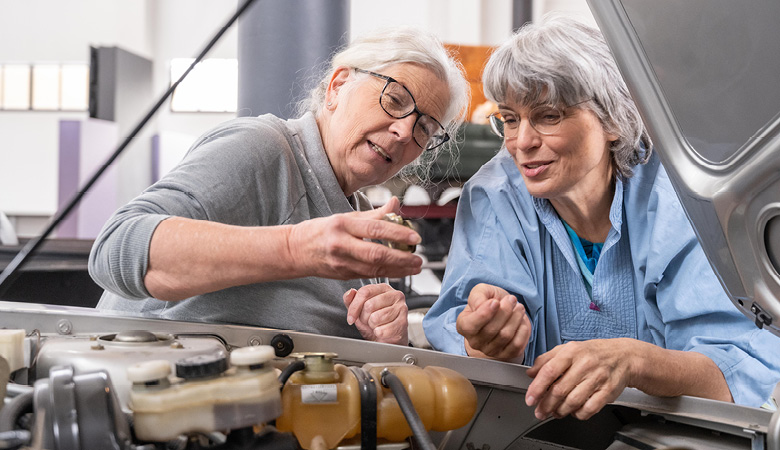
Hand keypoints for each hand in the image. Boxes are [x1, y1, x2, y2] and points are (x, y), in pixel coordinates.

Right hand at [287, 197, 422, 279]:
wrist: (295, 251)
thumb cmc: (320, 231)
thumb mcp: (344, 216)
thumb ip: (372, 213)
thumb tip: (395, 204)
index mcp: (342, 225)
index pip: (375, 229)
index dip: (397, 234)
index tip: (415, 237)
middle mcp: (341, 245)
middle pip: (376, 254)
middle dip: (401, 259)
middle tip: (418, 259)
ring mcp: (341, 263)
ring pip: (375, 269)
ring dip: (398, 270)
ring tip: (414, 267)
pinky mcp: (343, 275)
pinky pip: (369, 275)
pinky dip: (387, 274)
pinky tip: (400, 272)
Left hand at [343, 284, 407, 344]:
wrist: (388, 339)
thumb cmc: (375, 322)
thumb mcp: (360, 311)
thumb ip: (351, 300)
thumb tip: (350, 293)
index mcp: (383, 288)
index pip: (365, 291)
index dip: (354, 307)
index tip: (350, 318)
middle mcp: (395, 295)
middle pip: (370, 305)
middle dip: (364, 318)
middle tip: (368, 321)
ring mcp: (401, 308)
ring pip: (376, 318)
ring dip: (372, 326)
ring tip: (376, 325)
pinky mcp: (404, 322)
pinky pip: (383, 330)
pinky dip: (379, 333)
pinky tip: (382, 331)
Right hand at [456, 283, 530, 360]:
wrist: (503, 313)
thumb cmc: (490, 301)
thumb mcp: (481, 292)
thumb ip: (477, 296)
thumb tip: (481, 306)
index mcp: (464, 325)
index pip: (471, 325)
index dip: (485, 314)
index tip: (496, 302)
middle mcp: (474, 341)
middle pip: (491, 330)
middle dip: (505, 311)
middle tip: (512, 299)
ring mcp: (490, 351)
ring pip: (505, 336)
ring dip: (515, 318)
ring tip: (519, 308)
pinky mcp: (505, 355)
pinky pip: (516, 345)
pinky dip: (522, 331)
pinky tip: (521, 321)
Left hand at [525, 338, 638, 420]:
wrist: (623, 356)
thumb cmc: (593, 353)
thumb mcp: (568, 349)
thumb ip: (546, 360)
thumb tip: (530, 373)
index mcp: (571, 352)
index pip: (549, 371)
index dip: (537, 387)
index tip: (530, 399)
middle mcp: (584, 364)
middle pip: (560, 390)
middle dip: (546, 404)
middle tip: (540, 411)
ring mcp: (597, 378)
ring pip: (573, 401)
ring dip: (560, 411)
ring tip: (554, 412)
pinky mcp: (608, 391)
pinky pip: (589, 409)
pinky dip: (578, 414)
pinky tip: (573, 412)